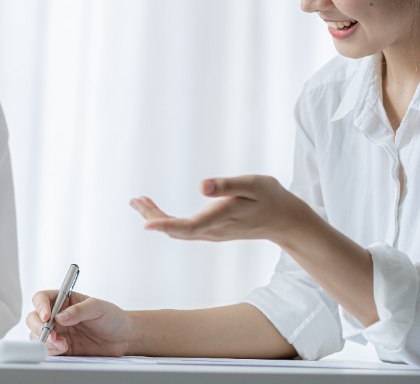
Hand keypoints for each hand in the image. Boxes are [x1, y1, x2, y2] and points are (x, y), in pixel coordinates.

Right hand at [25, 290, 131, 355]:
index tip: (46, 316)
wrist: (122, 338)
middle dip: (38, 326)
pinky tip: (64, 349)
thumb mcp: (98, 308)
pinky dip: (51, 350)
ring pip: (37, 335)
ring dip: (46, 341)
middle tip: (51, 334)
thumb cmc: (112, 317)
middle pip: (34, 317)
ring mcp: (58, 332)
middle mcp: (57, 315)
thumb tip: (60, 316)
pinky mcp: (61, 347)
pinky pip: (47, 349)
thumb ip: (79, 310)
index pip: (42, 298)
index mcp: (64, 300)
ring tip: (63, 344)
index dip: (40, 306)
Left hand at [131, 175, 308, 242]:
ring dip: (158, 218)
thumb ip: (227, 186)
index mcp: (221, 218)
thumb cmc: (270, 197)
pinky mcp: (213, 231)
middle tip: (134, 200)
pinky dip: (168, 220)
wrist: (285, 220)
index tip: (145, 223)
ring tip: (140, 201)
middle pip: (177, 230)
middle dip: (153, 217)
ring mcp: (213, 233)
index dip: (165, 225)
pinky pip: (185, 229)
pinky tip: (160, 210)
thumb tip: (201, 186)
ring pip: (179, 231)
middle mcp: (213, 231)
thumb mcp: (253, 184)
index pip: (188, 227)